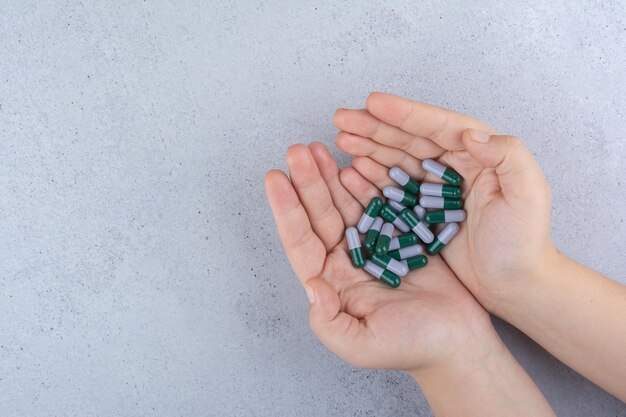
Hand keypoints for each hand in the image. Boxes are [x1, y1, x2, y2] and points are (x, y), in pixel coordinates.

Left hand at [265, 142, 493, 372]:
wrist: (458, 341)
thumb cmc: (411, 347)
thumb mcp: (360, 345)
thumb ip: (328, 322)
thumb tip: (311, 284)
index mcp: (332, 283)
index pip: (302, 242)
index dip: (287, 210)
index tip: (275, 178)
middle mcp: (346, 260)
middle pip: (320, 215)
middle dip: (308, 182)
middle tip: (297, 150)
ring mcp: (373, 244)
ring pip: (345, 204)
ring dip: (331, 177)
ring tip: (318, 148)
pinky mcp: (399, 234)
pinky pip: (378, 203)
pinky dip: (367, 183)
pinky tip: (354, 163)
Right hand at [333, 92, 553, 309]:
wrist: (514, 283)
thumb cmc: (524, 241)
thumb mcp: (528, 194)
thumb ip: (507, 156)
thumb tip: (471, 135)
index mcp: (478, 154)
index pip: (437, 126)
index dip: (404, 113)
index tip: (374, 103)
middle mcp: (454, 164)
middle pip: (409, 139)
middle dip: (375, 126)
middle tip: (342, 117)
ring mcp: (436, 187)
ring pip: (397, 159)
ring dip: (368, 146)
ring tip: (342, 138)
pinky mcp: (423, 210)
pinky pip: (393, 188)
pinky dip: (372, 176)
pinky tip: (354, 168)